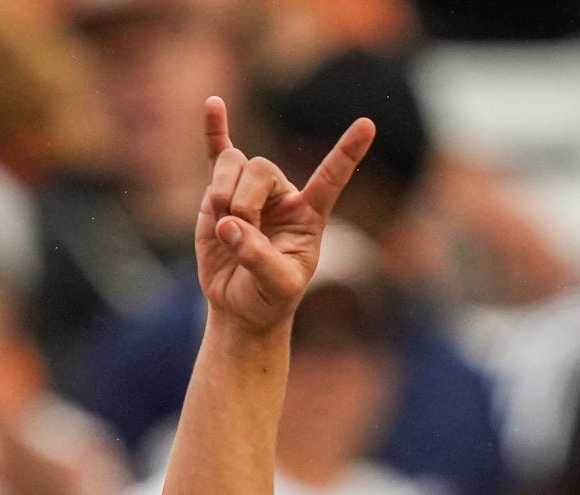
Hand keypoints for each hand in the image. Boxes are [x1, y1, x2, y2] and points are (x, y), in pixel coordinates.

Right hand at [193, 97, 372, 332]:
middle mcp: (283, 195)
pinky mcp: (221, 192)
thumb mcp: (276, 285)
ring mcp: (251, 190)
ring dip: (222, 193)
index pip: (331, 177)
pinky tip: (212, 104)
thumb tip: (228, 225)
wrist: (240, 305)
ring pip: (234, 163)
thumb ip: (257, 256)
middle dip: (245, 201)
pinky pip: (218, 154)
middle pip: (261, 169)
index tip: (368, 125)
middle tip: (237, 231)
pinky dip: (214, 131)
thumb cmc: (268, 297)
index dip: (347, 152)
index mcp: (309, 213)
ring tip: (222, 225)